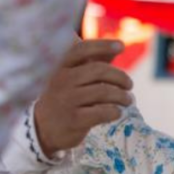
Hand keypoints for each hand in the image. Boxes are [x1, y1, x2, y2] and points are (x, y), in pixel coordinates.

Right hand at [34, 39, 132, 155]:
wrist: (43, 128)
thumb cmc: (65, 97)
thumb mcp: (73, 77)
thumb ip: (94, 61)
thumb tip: (119, 46)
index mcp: (61, 66)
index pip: (82, 49)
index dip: (103, 45)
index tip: (121, 45)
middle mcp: (62, 80)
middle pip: (99, 70)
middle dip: (120, 76)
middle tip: (129, 85)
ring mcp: (67, 100)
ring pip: (103, 91)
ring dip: (122, 96)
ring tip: (128, 100)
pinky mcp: (73, 120)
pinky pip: (102, 112)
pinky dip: (115, 111)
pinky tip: (117, 112)